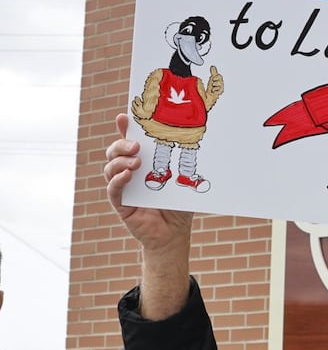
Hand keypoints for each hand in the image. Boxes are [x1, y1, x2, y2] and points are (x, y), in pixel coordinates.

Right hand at [105, 112, 193, 255]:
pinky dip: (118, 181)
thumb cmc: (179, 205)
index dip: (124, 129)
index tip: (123, 117)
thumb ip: (181, 164)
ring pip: (111, 168)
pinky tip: (127, 176)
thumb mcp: (182, 181)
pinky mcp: (120, 204)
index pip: (130, 143)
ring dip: (120, 161)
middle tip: (136, 146)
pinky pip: (113, 190)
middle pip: (115, 152)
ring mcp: (123, 187)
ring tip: (136, 163)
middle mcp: (129, 172)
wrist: (175, 232)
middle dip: (122, 145)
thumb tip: (194, 142)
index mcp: (143, 164)